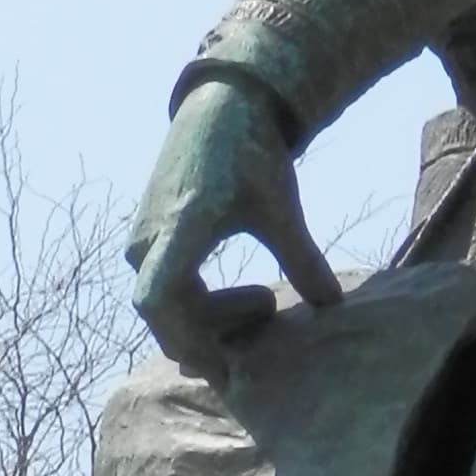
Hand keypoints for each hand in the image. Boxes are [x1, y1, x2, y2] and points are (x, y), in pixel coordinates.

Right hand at [127, 78, 340, 378]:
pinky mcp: (148, 242)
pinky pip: (166, 290)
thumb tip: (332, 304)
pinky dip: (203, 306)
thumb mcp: (280, 208)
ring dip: (213, 321)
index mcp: (180, 228)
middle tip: (269, 327)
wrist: (217, 112)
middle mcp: (149, 241)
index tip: (230, 362)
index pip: (159, 300)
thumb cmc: (250, 155)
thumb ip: (303, 258)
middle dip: (215, 336)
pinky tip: (247, 298)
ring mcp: (143, 242)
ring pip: (168, 307)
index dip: (190, 341)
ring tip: (266, 302)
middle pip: (167, 317)